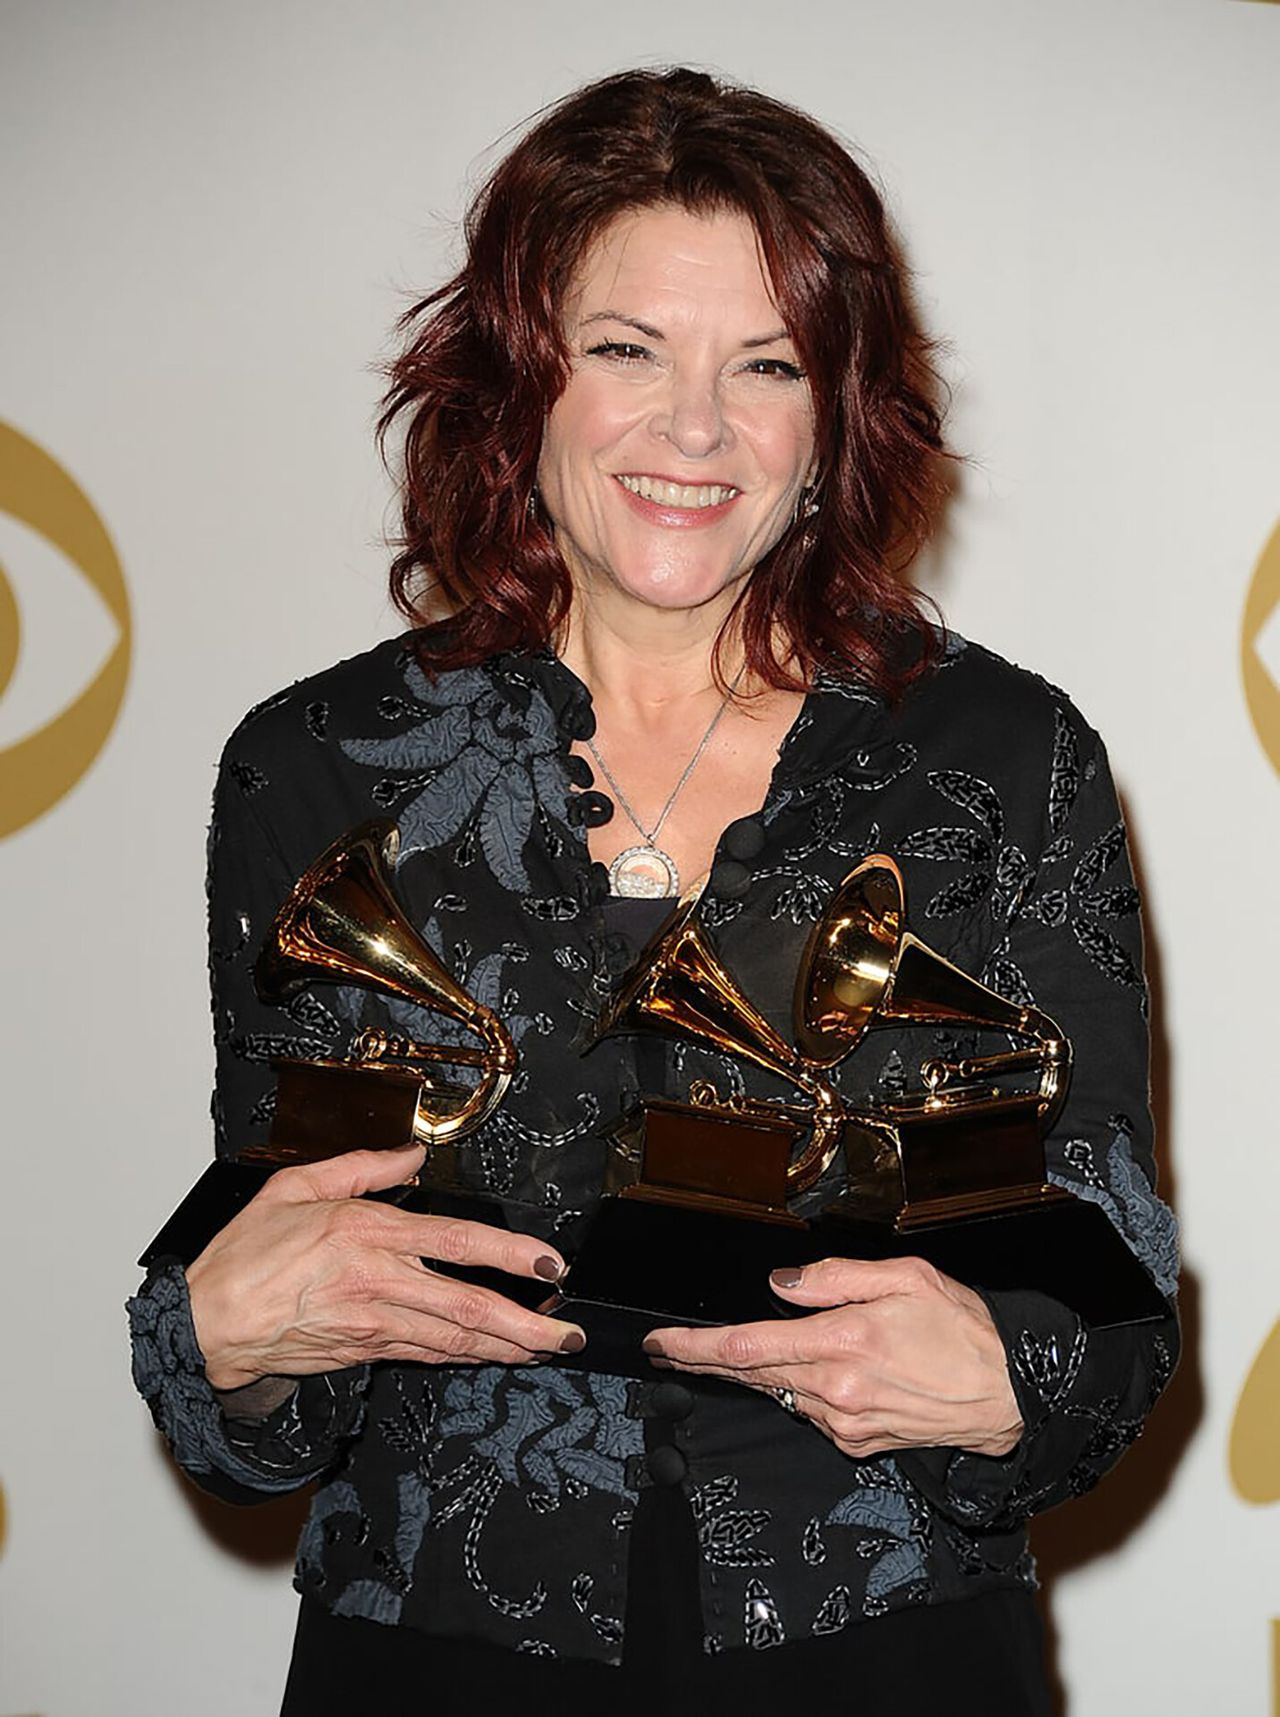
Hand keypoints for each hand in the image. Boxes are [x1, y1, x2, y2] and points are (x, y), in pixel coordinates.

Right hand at [186, 1143, 583, 1389]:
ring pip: (456, 1340)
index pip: (459, 1242)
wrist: (206, 1324)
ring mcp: (374, 1324)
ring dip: (507, 1346)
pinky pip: (427, 1355)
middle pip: (470, 1306)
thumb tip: (411, 1154)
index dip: (512, 1254)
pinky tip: (492, 1355)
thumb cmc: (244, 1255)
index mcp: (367, 1233)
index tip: (550, 1262)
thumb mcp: (295, 1186)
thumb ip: (362, 1166)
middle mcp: (379, 1281)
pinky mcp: (364, 1353)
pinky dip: (466, 1356)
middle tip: (568, 1332)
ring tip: (547, 1347)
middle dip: (528, 1323)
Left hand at [642, 1255, 1022, 1459]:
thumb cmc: (964, 1330)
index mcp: (843, 1342)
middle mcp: (836, 1389)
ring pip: (778, 1390)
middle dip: (704, 1359)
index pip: (747, 1345)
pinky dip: (800, 1387)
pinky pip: (810, 1410)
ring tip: (732, 1349)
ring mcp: (844, 1422)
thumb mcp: (904, 1277)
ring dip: (754, 1370)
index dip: (695, 1345)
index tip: (660, 1341)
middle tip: (667, 1346)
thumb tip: (779, 1285)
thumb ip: (834, 1278)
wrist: (1010, 1394)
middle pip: (750, 1373)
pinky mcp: (857, 1442)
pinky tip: (814, 1370)